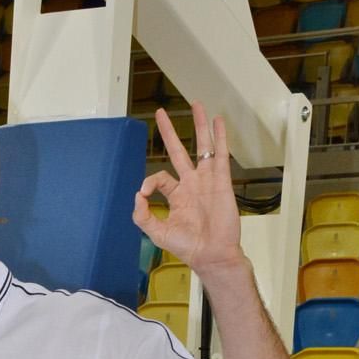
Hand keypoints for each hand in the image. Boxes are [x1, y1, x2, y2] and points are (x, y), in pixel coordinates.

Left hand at [133, 104, 243, 280]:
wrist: (212, 253)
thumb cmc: (188, 246)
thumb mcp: (157, 233)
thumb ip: (143, 216)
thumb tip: (137, 194)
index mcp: (176, 195)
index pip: (160, 177)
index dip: (149, 182)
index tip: (145, 193)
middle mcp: (191, 184)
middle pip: (178, 151)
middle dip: (170, 132)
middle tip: (161, 113)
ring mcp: (207, 180)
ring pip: (202, 147)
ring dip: (199, 126)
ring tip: (197, 104)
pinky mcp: (221, 181)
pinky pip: (220, 155)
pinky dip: (220, 137)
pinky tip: (218, 121)